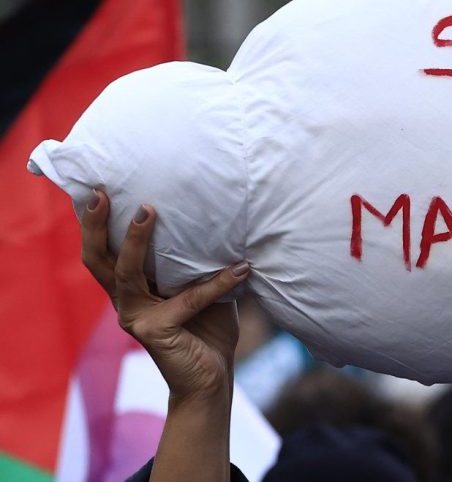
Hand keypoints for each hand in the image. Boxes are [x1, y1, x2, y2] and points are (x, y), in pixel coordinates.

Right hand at [80, 190, 249, 401]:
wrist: (211, 379)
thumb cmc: (207, 328)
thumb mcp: (200, 286)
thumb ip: (196, 261)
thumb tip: (219, 219)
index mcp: (133, 288)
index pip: (104, 252)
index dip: (95, 223)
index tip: (99, 188)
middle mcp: (126, 302)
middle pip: (98, 260)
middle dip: (96, 225)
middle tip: (102, 193)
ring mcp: (137, 318)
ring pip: (127, 274)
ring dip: (137, 242)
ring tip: (149, 211)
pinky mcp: (156, 333)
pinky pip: (188, 299)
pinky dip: (217, 283)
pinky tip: (241, 268)